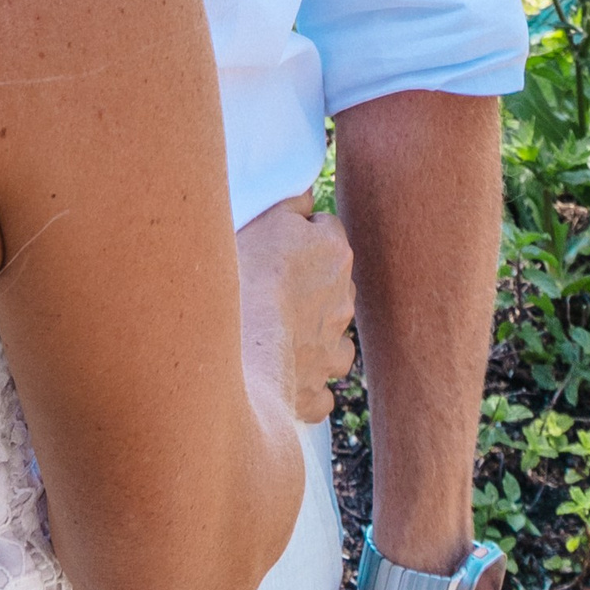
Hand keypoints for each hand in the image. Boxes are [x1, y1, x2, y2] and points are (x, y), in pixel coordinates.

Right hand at [236, 195, 355, 425]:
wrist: (245, 353)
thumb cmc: (250, 278)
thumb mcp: (265, 219)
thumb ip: (292, 203)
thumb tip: (305, 198)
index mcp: (335, 253)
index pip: (326, 229)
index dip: (300, 234)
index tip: (275, 243)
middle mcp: (343, 301)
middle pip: (330, 283)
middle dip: (308, 284)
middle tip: (267, 286)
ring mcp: (333, 350)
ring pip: (331, 337)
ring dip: (310, 335)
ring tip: (272, 332)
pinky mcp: (317, 391)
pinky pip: (317, 386)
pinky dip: (303, 381)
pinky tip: (277, 373)